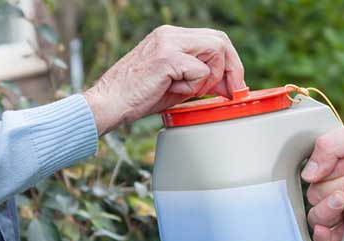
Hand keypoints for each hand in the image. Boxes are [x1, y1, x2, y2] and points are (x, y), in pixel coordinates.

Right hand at [84, 25, 245, 134]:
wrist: (109, 104)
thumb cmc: (138, 97)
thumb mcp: (177, 84)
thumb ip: (202, 79)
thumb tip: (229, 84)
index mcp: (171, 36)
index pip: (215, 38)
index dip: (231, 62)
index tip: (234, 84)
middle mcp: (170, 33)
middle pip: (220, 40)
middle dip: (232, 68)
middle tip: (230, 91)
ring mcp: (168, 42)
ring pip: (215, 51)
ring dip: (211, 78)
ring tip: (189, 91)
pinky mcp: (167, 57)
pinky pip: (200, 72)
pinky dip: (193, 88)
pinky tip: (173, 91)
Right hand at [300, 120, 343, 240]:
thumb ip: (332, 146)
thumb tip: (308, 174)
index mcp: (335, 158)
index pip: (312, 170)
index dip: (330, 166)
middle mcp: (339, 181)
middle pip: (316, 193)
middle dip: (342, 181)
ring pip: (319, 214)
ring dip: (335, 204)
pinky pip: (333, 237)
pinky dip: (324, 235)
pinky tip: (327, 229)